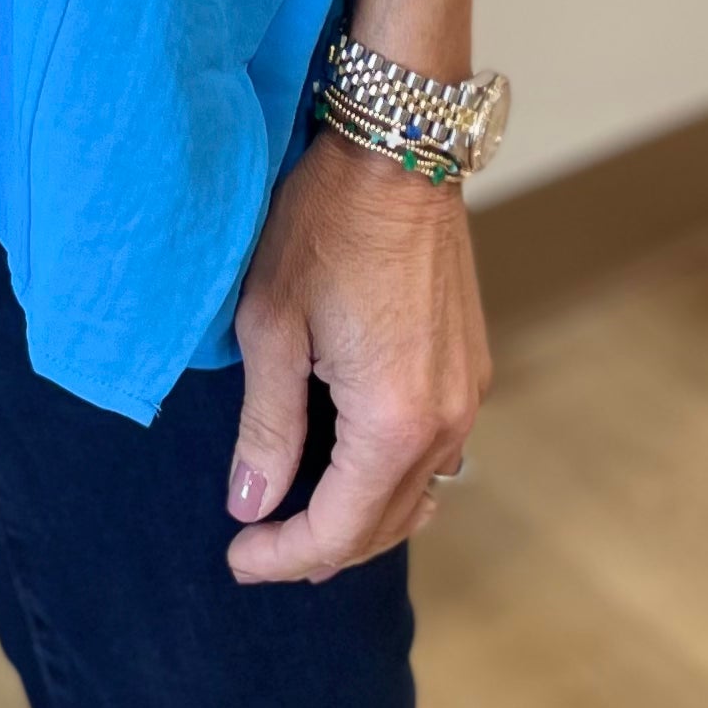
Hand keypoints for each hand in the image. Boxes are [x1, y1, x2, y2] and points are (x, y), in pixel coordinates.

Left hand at [224, 127, 489, 581]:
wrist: (397, 149)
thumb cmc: (325, 224)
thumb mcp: (272, 324)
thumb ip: (266, 426)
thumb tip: (250, 505)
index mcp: (393, 420)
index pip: (337, 527)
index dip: (283, 555)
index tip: (236, 558)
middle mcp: (445, 421)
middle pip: (383, 524)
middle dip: (319, 549)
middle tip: (259, 550)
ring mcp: (467, 395)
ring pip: (417, 497)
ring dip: (360, 520)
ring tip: (301, 524)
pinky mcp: (471, 368)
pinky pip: (436, 456)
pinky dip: (392, 481)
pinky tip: (353, 469)